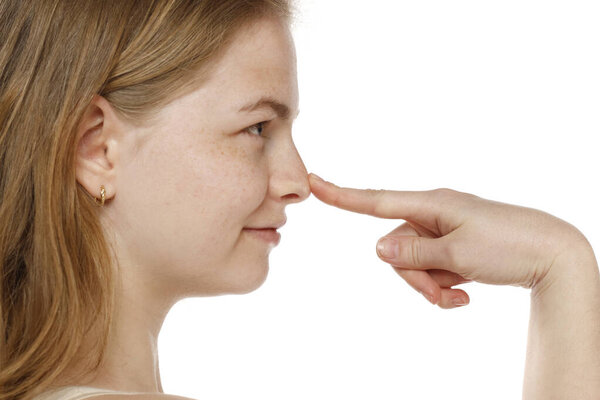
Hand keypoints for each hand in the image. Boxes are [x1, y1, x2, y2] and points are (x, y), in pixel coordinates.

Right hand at [308, 173, 587, 308]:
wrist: (553, 254)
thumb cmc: (507, 246)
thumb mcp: (456, 254)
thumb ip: (412, 253)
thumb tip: (376, 247)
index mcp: (431, 204)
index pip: (377, 200)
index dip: (342, 195)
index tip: (313, 183)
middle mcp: (433, 214)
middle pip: (396, 248)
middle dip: (414, 277)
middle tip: (443, 292)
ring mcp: (443, 231)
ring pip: (414, 264)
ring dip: (431, 286)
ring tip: (460, 295)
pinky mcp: (454, 246)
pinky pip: (433, 269)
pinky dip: (443, 285)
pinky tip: (466, 294)